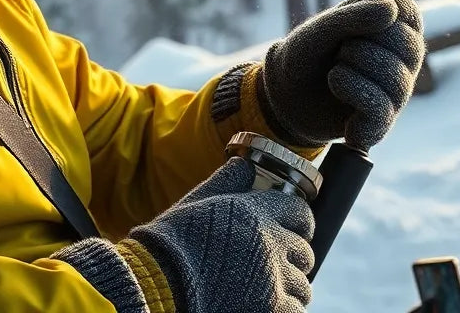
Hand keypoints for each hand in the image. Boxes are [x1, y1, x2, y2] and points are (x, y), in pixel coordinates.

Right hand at [54, 158, 313, 312]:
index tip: (293, 230)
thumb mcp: (197, 202)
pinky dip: (284, 309)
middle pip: (304, 252)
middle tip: (276, 264)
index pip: (301, 214)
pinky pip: (295, 310)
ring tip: (268, 288)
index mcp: (255, 212)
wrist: (154, 283)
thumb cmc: (170, 243)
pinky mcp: (270, 310)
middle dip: (292, 257)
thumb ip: (226, 181)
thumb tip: (244, 163)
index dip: (299, 222)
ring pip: (302, 285)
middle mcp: (270, 243)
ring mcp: (272, 280)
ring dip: (289, 287)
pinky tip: (266, 306)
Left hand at [259, 0, 424, 149]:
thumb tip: (392, 10)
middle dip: (360, 45)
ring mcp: (397, 92)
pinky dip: (350, 91)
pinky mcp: (382, 121)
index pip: (404, 9)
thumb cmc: (309, 55)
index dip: (367, 13)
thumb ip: (353, 15)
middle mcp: (405, 59)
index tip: (346, 24)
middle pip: (408, 46)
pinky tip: (336, 87)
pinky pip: (380, 108)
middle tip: (338, 51)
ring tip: (334, 70)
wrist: (285, 94)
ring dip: (350, 68)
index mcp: (396, 27)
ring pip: (396, 80)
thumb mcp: (321, 29)